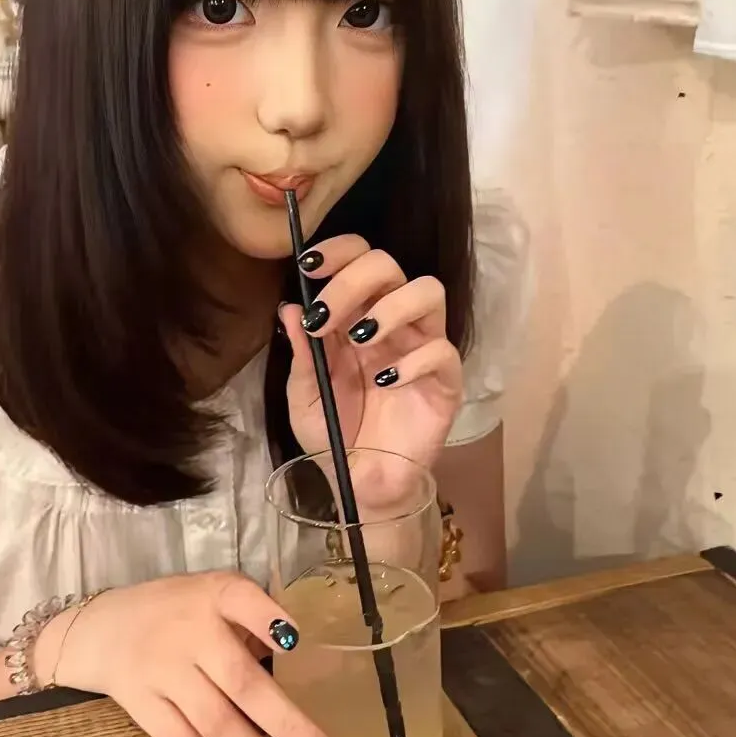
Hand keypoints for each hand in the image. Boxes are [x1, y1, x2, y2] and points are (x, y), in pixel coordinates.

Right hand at [35, 572, 330, 736]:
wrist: (104, 628)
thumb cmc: (175, 608)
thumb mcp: (213, 592)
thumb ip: (250, 615)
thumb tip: (294, 651)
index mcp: (212, 596)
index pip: (241, 598)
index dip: (267, 618)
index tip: (294, 641)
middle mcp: (189, 632)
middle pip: (240, 681)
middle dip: (284, 722)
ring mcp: (163, 672)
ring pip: (215, 722)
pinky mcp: (143, 705)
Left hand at [280, 236, 462, 487]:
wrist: (360, 485)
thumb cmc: (332, 435)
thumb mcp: (304, 397)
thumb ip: (301, 354)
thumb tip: (290, 307)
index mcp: (355, 316)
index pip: (358, 259)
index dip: (338, 251)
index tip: (308, 265)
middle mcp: (392, 322)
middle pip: (389, 265)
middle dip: (352, 281)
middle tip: (325, 317)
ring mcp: (422, 348)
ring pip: (428, 291)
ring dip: (391, 306)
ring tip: (361, 340)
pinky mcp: (445, 382)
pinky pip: (442, 351)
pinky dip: (414, 360)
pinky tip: (386, 382)